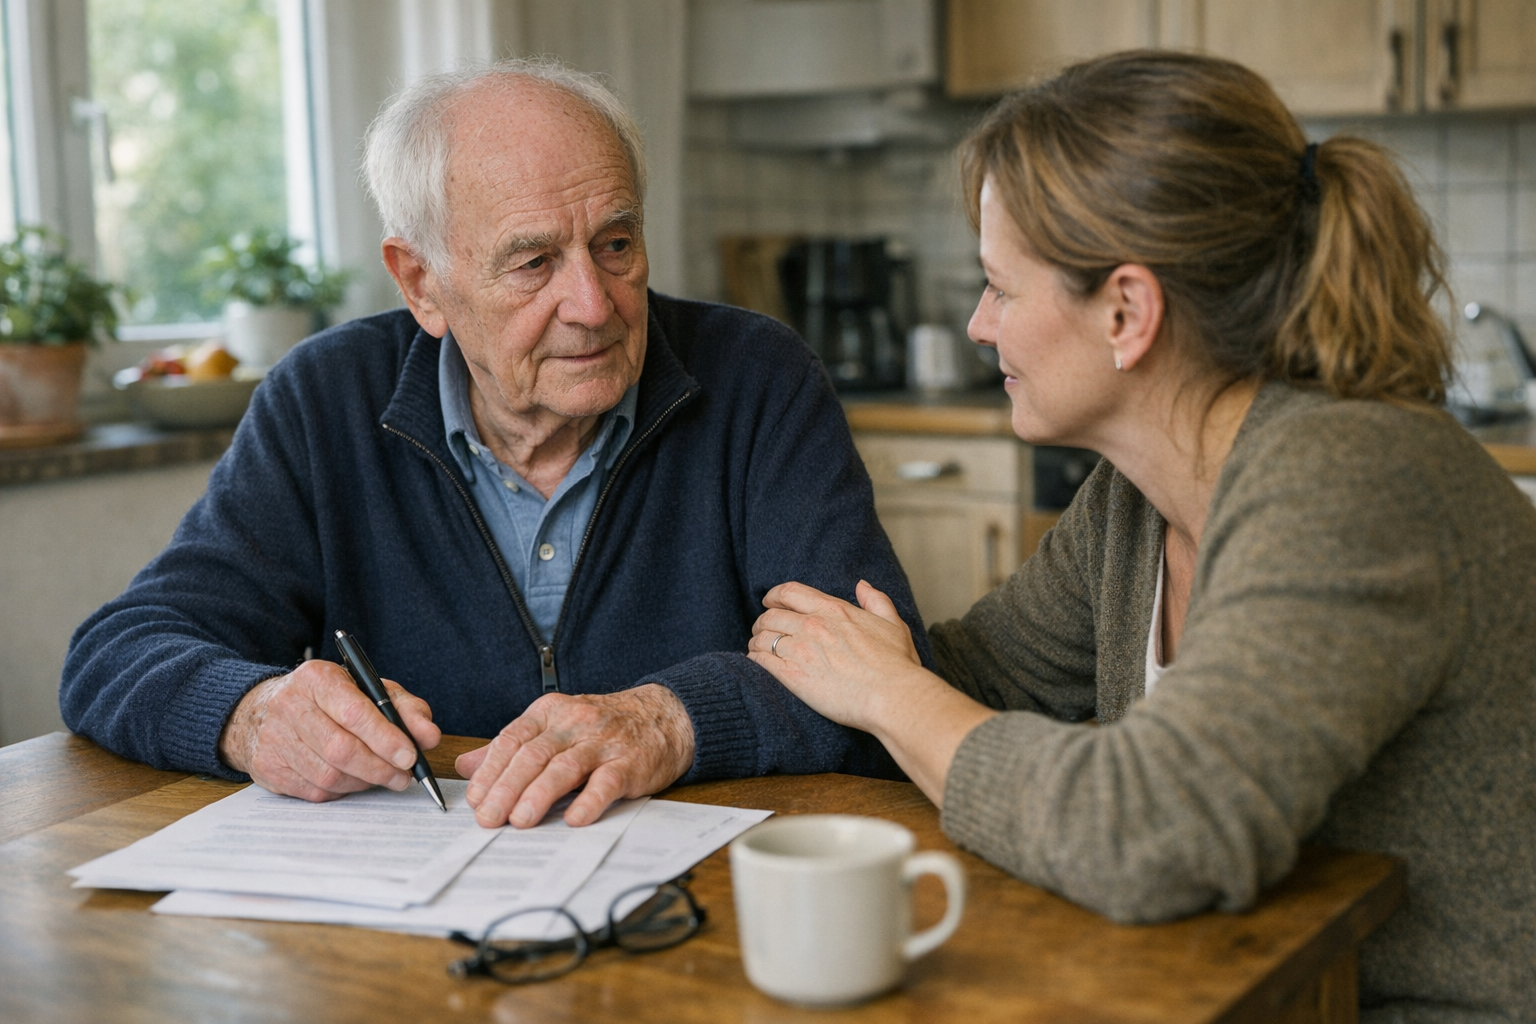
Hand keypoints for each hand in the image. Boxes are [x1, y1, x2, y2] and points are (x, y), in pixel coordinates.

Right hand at [218, 659, 440, 802]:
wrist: (266, 711)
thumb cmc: (330, 700)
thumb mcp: (370, 690)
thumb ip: (405, 709)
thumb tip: (429, 736)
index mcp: (317, 678)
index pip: (355, 713)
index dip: (386, 739)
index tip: (410, 757)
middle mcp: (290, 706)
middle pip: (341, 749)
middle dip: (380, 768)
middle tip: (404, 777)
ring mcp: (275, 739)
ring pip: (329, 775)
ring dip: (363, 782)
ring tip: (382, 777)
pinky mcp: (268, 768)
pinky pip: (314, 791)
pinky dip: (342, 791)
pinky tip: (352, 780)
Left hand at [455, 684, 694, 829]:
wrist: (664, 718)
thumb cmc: (602, 729)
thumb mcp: (554, 728)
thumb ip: (511, 747)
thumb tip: (466, 767)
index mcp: (550, 713)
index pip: (512, 739)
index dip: (490, 770)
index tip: (475, 799)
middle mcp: (574, 723)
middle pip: (533, 755)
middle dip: (506, 788)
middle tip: (489, 819)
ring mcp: (603, 742)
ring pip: (564, 767)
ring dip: (539, 795)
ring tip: (520, 821)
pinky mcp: (630, 762)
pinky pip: (607, 782)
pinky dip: (589, 801)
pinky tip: (574, 819)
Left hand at [747, 579, 924, 731]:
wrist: (892, 696)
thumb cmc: (896, 664)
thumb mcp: (893, 623)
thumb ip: (876, 601)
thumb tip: (862, 586)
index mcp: (834, 609)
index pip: (790, 592)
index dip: (774, 595)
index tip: (769, 602)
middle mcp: (812, 625)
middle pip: (771, 615)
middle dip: (762, 621)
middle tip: (761, 630)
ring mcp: (800, 649)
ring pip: (763, 637)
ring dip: (756, 641)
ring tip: (757, 648)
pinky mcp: (792, 675)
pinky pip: (761, 661)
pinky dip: (754, 659)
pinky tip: (756, 663)